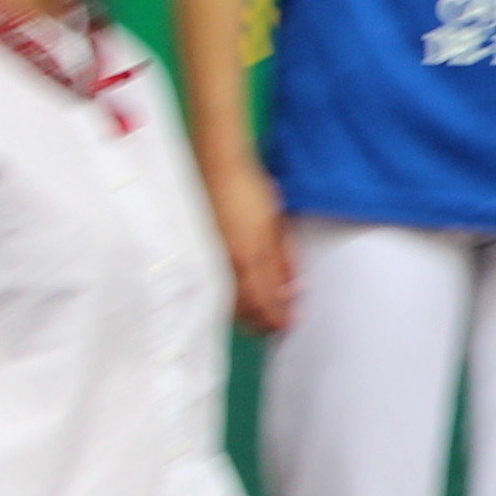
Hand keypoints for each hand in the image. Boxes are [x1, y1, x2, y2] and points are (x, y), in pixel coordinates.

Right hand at [205, 160, 294, 334]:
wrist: (219, 167)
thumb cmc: (252, 190)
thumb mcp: (276, 225)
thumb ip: (284, 258)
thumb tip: (293, 287)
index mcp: (251, 256)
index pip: (267, 300)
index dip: (279, 317)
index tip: (290, 324)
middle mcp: (230, 263)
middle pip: (248, 307)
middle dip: (263, 322)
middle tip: (277, 328)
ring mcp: (213, 258)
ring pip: (230, 300)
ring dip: (247, 315)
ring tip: (260, 320)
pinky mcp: (202, 252)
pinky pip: (217, 286)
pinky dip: (231, 299)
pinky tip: (239, 299)